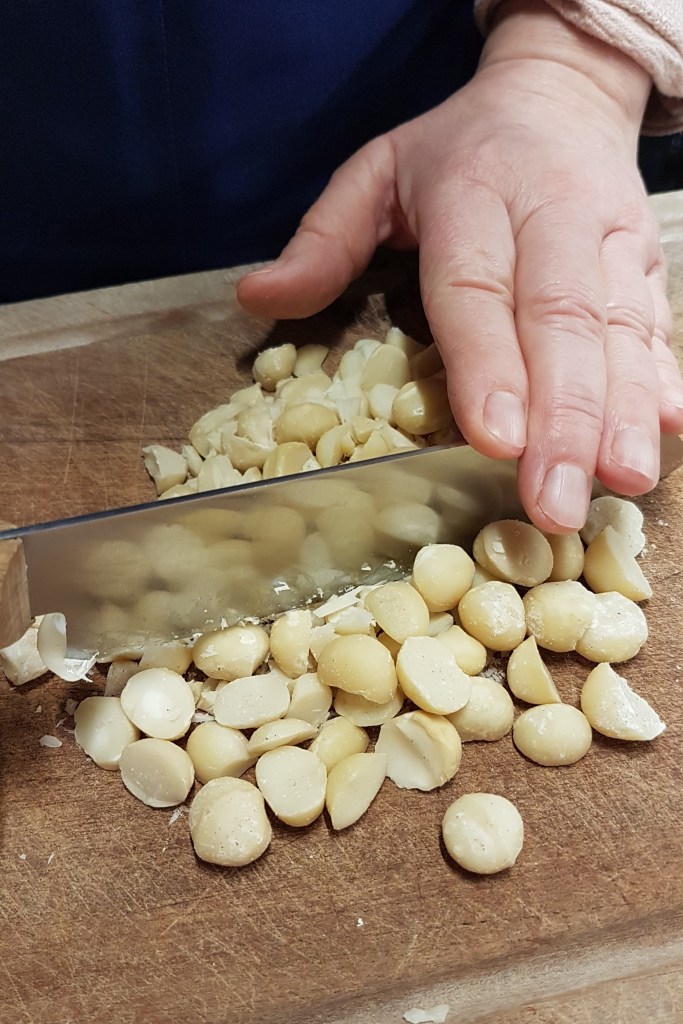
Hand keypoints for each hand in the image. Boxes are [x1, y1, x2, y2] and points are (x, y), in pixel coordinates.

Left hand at [238, 0, 682, 530]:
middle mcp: (549, 216)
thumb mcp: (375, 173)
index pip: (478, 289)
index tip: (496, 439)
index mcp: (471, 195)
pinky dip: (662, 378)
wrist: (560, 96)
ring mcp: (608, 241)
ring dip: (618, 412)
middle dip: (563, 416)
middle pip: (561, 321)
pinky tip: (667, 430)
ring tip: (617, 481)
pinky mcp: (644, 264)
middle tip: (552, 498)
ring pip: (618, 330)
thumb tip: (257, 298)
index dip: (490, 365)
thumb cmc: (457, 152)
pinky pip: (656, 324)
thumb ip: (323, 239)